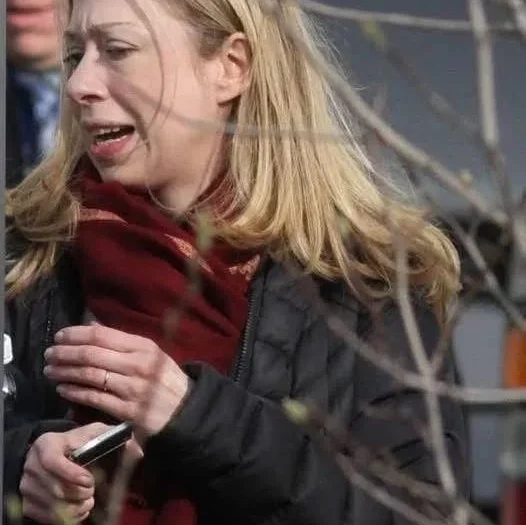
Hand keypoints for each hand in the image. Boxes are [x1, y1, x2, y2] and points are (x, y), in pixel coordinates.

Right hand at [20, 423, 106, 523]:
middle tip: (91, 490)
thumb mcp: (93, 433)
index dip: (72, 474)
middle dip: (80, 493)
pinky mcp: (27, 504)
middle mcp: (31, 465)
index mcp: (46, 444)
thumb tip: (137, 450)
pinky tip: (78, 508)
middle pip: (56, 489)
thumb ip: (113, 436)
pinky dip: (68, 517)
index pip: (52, 461)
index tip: (89, 480)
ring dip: (76, 507)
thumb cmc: (76, 443)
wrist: (51, 455)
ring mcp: (26, 486)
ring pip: (53, 507)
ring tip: (88, 500)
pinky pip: (48, 518)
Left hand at [43, 325, 190, 436]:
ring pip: (89, 376)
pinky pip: (94, 398)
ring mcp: (132, 389)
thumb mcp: (151, 353)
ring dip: (65, 372)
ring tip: (50, 370)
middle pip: (92, 354)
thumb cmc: (165, 378)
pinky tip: (62, 388)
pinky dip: (74, 392)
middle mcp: (137, 365)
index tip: (59, 336)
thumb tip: (91, 327)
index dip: (76, 334)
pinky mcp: (127, 411)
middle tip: (49, 354)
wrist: (185, 410)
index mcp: (143, 347)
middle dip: (65, 353)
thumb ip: (122, 341)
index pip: (102, 335)